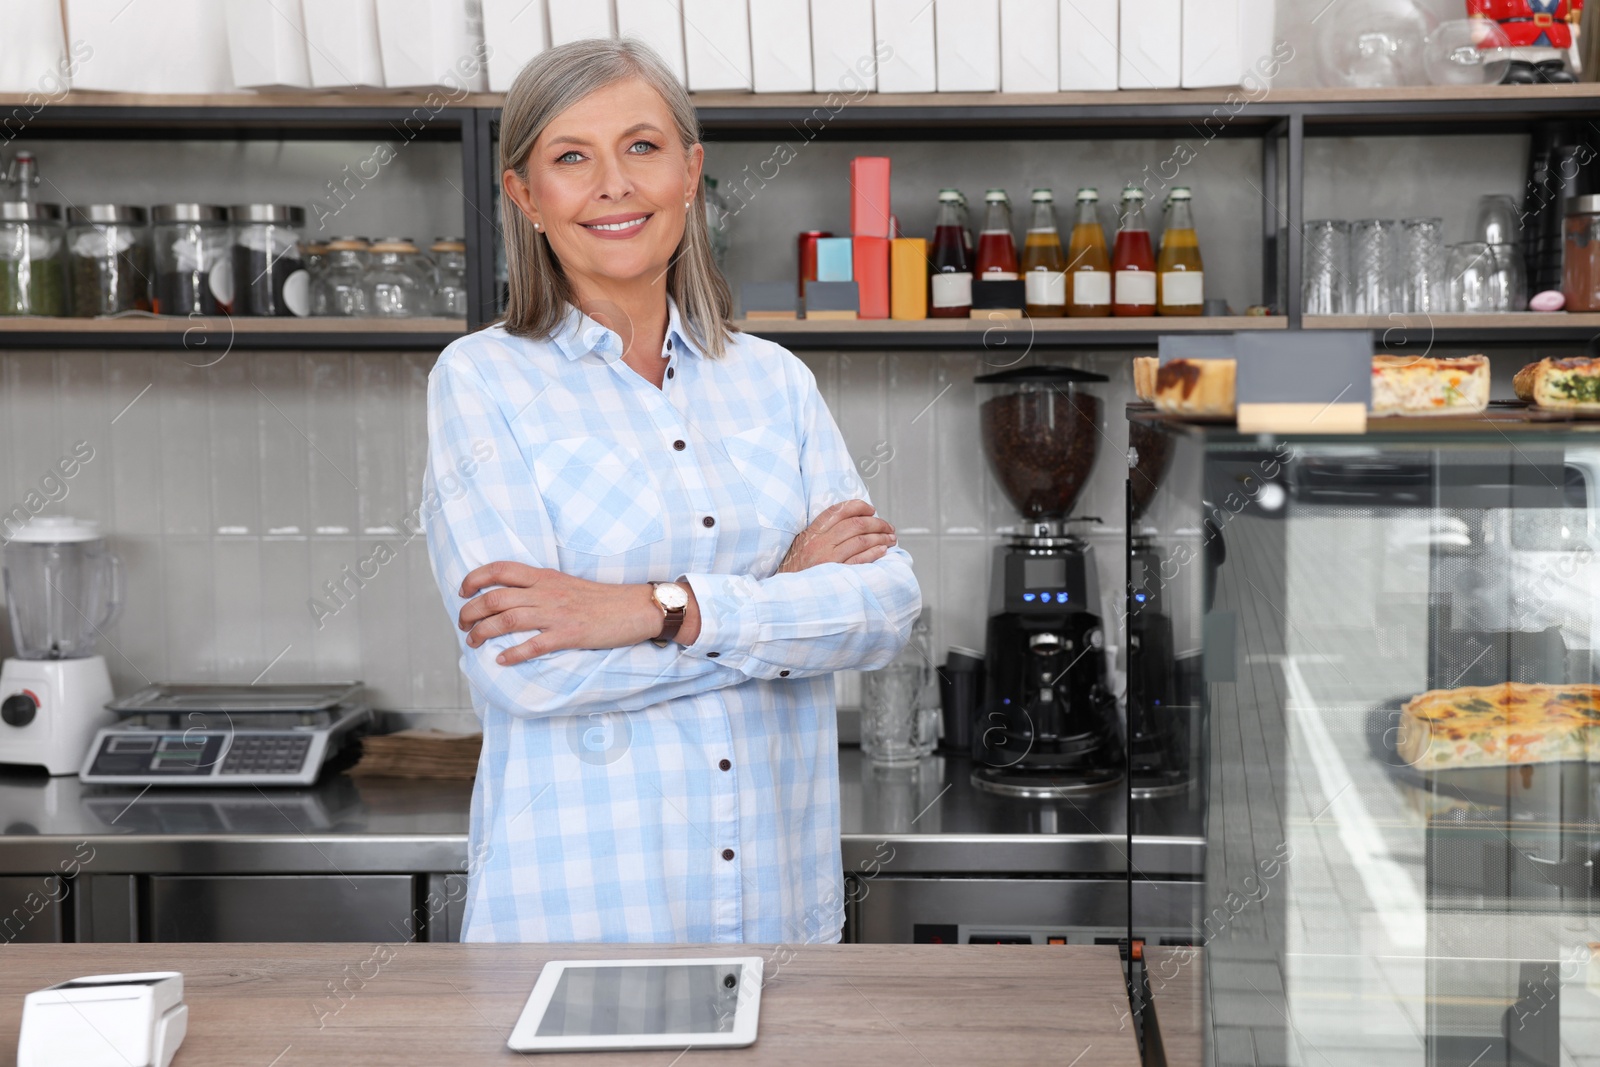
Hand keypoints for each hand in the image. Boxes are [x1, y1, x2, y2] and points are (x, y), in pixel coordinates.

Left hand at [458, 562, 664, 664]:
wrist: (635, 607)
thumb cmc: (601, 599)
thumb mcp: (566, 584)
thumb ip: (540, 588)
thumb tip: (512, 599)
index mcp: (545, 577)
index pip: (500, 570)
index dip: (475, 578)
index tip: (463, 591)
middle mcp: (546, 593)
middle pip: (495, 598)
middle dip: (470, 612)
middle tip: (463, 624)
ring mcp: (556, 614)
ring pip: (507, 621)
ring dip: (483, 633)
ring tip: (472, 642)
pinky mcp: (569, 635)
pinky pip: (533, 646)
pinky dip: (513, 654)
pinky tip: (502, 660)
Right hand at [778, 499, 895, 573]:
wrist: (786, 597)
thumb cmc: (795, 573)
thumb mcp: (800, 546)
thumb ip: (819, 534)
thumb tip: (848, 525)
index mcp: (811, 534)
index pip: (838, 511)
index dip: (858, 507)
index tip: (871, 510)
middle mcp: (819, 544)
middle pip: (855, 525)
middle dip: (877, 523)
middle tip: (888, 527)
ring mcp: (828, 559)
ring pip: (861, 540)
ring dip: (881, 537)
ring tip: (890, 539)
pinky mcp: (836, 575)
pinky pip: (860, 560)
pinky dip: (874, 553)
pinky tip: (883, 551)